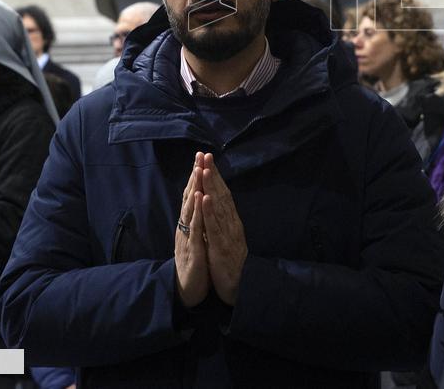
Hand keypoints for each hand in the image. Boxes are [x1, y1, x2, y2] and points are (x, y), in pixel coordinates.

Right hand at [174, 156, 209, 307]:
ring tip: (199, 169)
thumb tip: (198, 204)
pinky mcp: (192, 248)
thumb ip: (195, 222)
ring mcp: (187, 237)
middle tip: (199, 154)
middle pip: (189, 197)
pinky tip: (201, 197)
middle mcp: (185, 227)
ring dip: (195, 188)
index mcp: (188, 224)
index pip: (192, 196)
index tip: (200, 158)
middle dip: (195, 175)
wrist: (187, 291)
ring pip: (190, 208)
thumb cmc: (194, 265)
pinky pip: (195, 227)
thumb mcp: (195, 240)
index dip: (196, 177)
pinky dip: (198, 211)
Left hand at [199, 153, 247, 305]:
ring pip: (218, 207)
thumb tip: (216, 203)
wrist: (238, 287)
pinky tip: (205, 198)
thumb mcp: (225, 238)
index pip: (222, 194)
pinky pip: (215, 227)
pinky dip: (210, 211)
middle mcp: (231, 224)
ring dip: (211, 188)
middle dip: (212, 175)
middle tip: (205, 155)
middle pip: (221, 195)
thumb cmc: (229, 263)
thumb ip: (222, 222)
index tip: (206, 160)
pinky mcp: (222, 247)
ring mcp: (228, 234)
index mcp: (230, 221)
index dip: (215, 177)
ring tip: (204, 170)